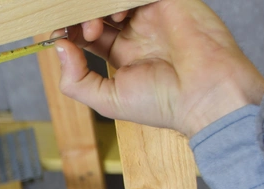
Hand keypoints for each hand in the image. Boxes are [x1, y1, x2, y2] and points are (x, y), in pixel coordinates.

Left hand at [52, 0, 263, 136]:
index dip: (69, 31)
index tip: (58, 36)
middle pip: (97, 11)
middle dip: (80, 18)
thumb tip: (60, 48)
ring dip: (97, 8)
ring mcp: (153, 14)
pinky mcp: (170, 1)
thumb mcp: (107, 100)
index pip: (87, 33)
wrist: (206, 94)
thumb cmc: (162, 103)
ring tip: (97, 27)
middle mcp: (137, 32)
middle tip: (82, 32)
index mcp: (123, 54)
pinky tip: (117, 14)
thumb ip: (77, 80)